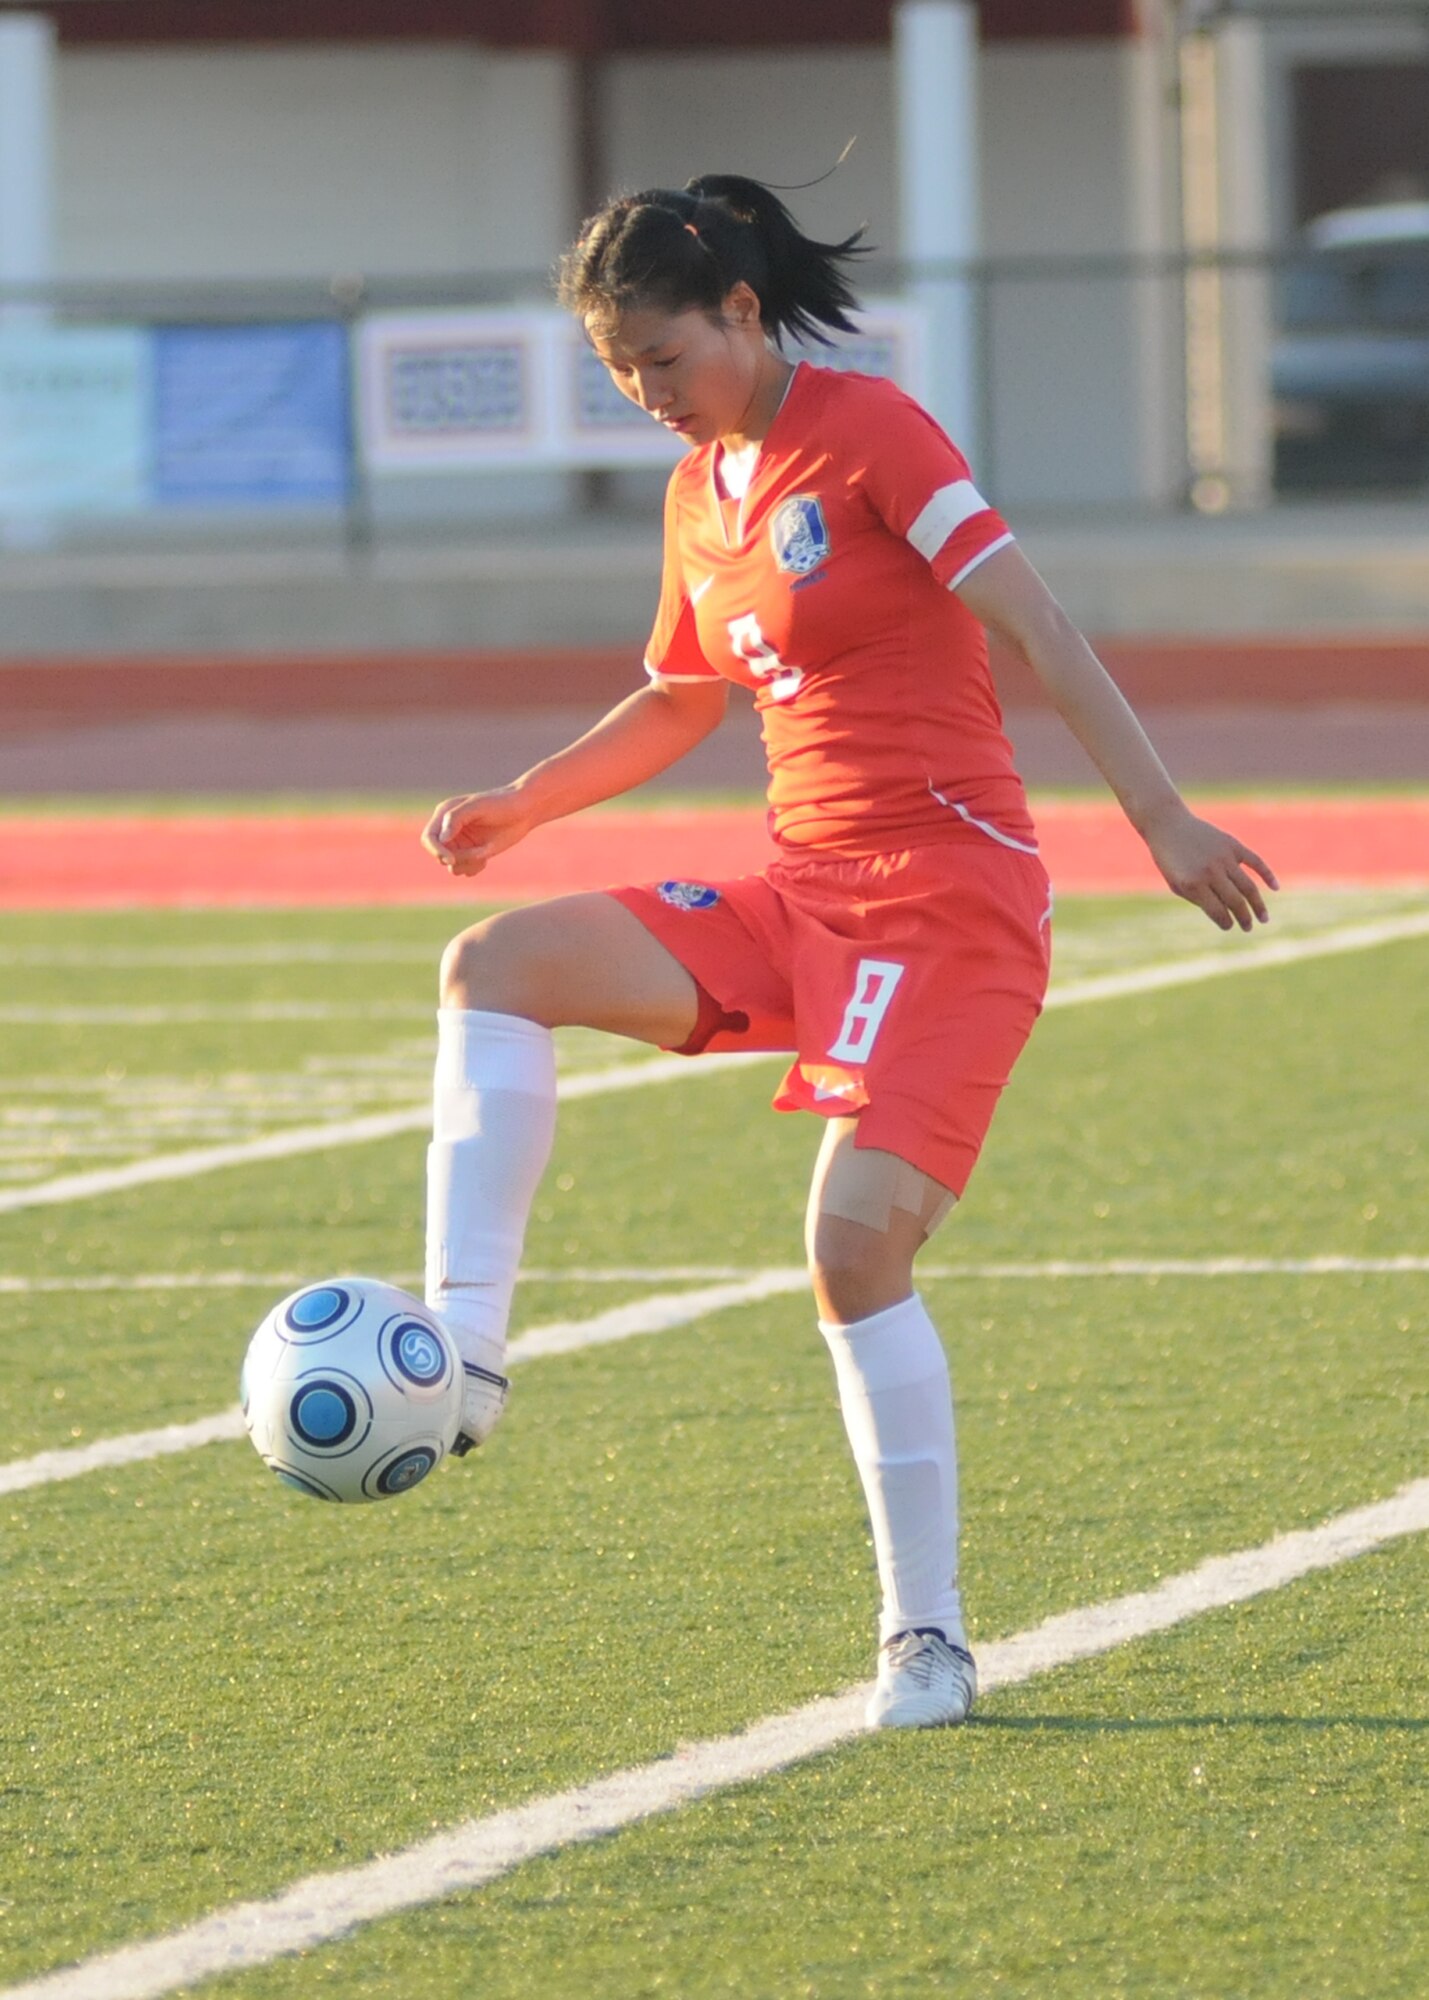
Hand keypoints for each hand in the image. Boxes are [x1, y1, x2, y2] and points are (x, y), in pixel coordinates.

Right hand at [420, 788, 538, 878]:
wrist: (523, 810)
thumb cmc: (500, 803)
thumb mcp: (477, 806)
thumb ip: (456, 818)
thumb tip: (441, 839)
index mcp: (445, 815)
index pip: (429, 838)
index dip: (436, 851)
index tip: (451, 859)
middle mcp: (449, 830)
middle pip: (439, 855)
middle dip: (457, 858)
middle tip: (478, 853)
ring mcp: (461, 843)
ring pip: (451, 866)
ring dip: (466, 864)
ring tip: (483, 854)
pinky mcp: (472, 853)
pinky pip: (464, 869)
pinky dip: (473, 868)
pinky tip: (486, 857)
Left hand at [1140, 803, 1278, 931]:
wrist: (1168, 825)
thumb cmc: (1169, 860)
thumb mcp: (1177, 884)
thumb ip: (1200, 900)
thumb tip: (1225, 915)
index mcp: (1194, 884)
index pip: (1218, 911)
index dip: (1226, 922)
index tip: (1229, 926)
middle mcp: (1211, 871)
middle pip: (1235, 901)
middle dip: (1244, 918)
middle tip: (1248, 928)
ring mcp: (1223, 857)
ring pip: (1248, 886)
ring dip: (1258, 905)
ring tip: (1263, 919)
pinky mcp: (1232, 844)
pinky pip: (1255, 861)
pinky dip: (1267, 874)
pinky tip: (1275, 887)